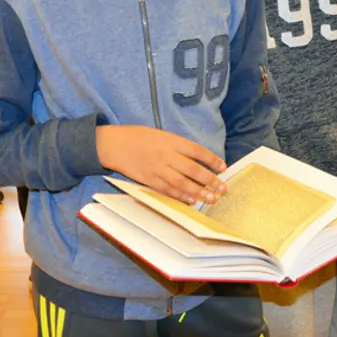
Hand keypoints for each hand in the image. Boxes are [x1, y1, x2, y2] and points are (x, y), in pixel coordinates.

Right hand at [96, 126, 227, 205]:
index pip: (197, 151)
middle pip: (193, 170)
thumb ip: (177, 146)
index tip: (223, 167)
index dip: (212, 160)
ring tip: (212, 198)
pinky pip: (168, 190)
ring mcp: (157, 169)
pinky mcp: (148, 180)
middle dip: (210, 180)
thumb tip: (197, 159)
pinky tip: (191, 201)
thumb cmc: (138, 137)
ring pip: (182, 183)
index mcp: (171, 141)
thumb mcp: (161, 134)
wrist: (114, 144)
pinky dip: (180, 197)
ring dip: (199, 192)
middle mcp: (167, 155)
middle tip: (223, 188)